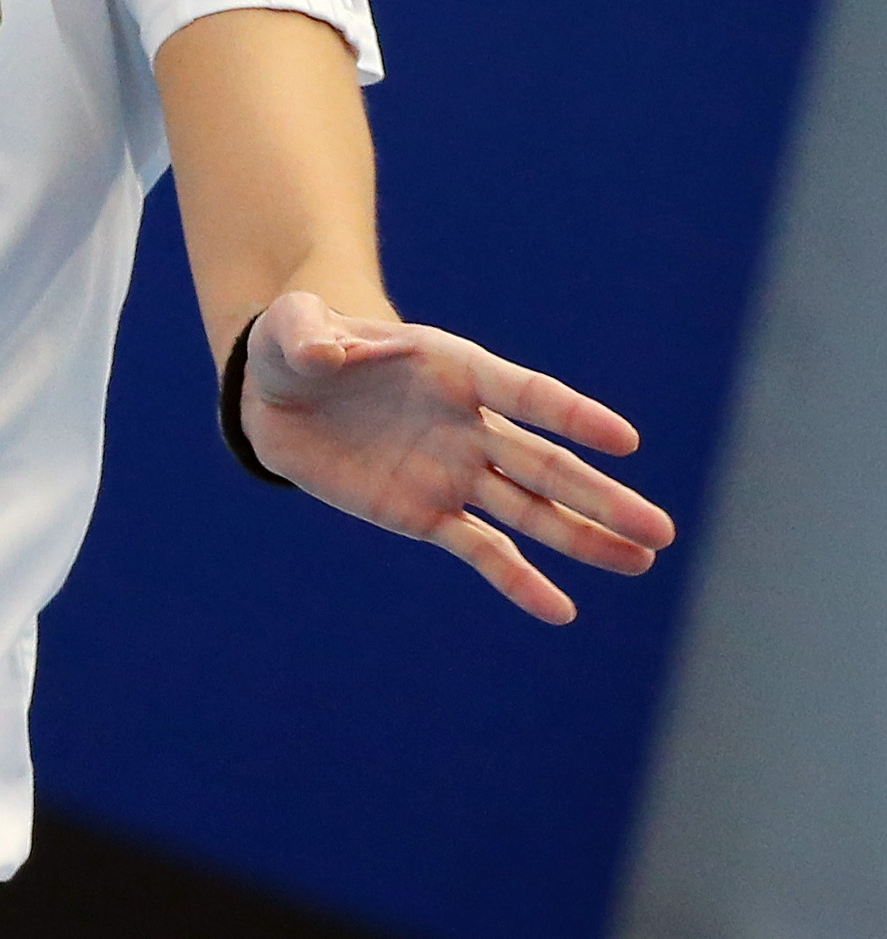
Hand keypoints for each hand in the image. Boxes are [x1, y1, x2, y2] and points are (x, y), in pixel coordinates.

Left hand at [238, 290, 676, 623]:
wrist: (278, 394)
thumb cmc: (295, 346)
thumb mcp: (290, 327)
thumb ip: (307, 335)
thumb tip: (324, 354)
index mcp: (453, 367)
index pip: (525, 393)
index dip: (572, 415)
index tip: (625, 441)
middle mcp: (469, 424)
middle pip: (545, 464)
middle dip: (601, 497)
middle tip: (660, 529)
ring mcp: (453, 472)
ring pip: (530, 510)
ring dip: (583, 538)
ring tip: (642, 561)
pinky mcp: (426, 513)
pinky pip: (480, 550)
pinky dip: (518, 581)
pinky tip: (560, 611)